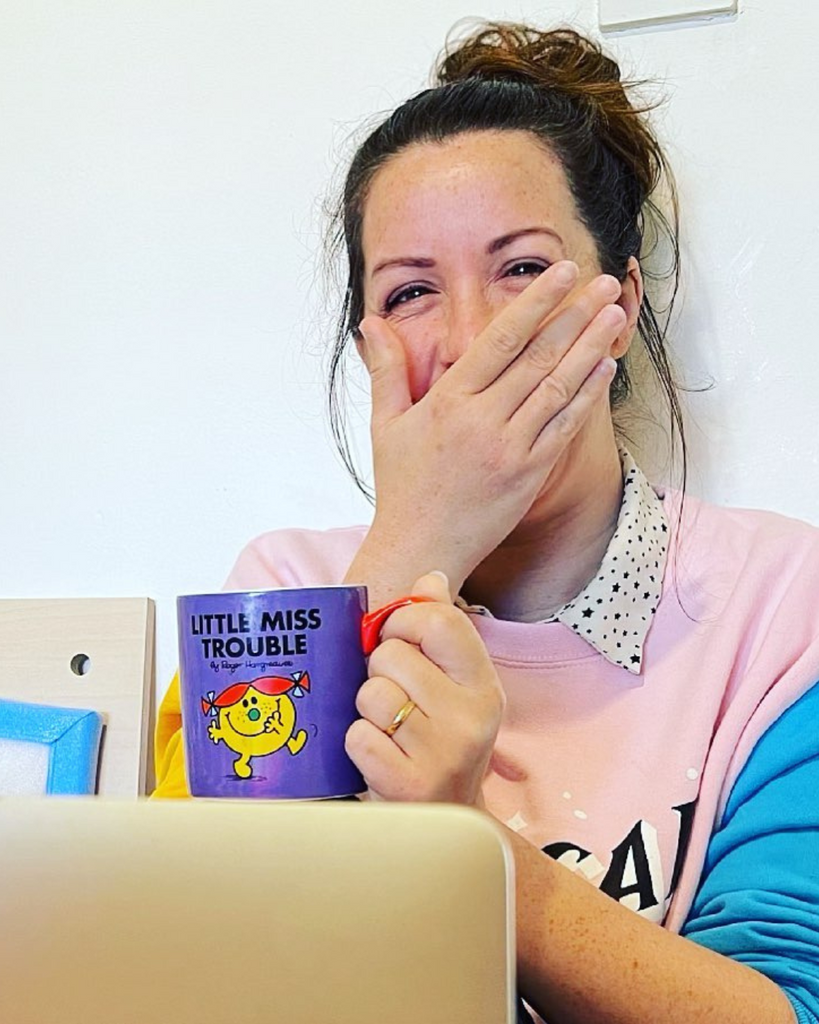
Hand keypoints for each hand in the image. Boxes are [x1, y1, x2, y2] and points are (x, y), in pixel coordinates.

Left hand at [345, 571, 504, 805]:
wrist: (446, 824)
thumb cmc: (440, 742)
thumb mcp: (454, 687)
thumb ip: (441, 629)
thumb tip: (431, 578)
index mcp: (484, 685)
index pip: (438, 620)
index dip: (401, 622)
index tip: (396, 640)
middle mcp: (472, 717)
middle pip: (391, 654)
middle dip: (379, 672)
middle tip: (394, 697)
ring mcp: (444, 754)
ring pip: (371, 694)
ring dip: (367, 710)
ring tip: (388, 729)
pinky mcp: (409, 786)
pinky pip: (358, 736)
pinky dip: (358, 744)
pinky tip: (380, 755)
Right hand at [357, 262, 623, 593]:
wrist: (420, 548)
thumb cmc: (401, 488)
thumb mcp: (385, 425)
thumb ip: (386, 370)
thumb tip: (371, 323)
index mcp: (448, 402)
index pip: (500, 339)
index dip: (536, 301)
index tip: (561, 272)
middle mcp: (483, 422)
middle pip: (539, 357)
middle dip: (576, 315)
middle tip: (605, 283)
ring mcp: (511, 449)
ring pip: (558, 388)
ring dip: (591, 348)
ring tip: (614, 315)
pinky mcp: (529, 475)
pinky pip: (564, 428)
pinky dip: (587, 395)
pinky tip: (603, 367)